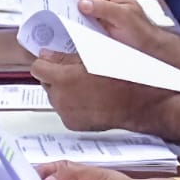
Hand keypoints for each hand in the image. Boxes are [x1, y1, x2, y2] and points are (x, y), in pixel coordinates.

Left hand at [31, 49, 172, 131]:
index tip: (54, 62)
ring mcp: (66, 113)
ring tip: (87, 88)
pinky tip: (91, 100)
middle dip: (57, 78)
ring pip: (55, 97)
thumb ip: (65, 57)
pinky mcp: (73, 124)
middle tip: (77, 74)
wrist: (141, 103)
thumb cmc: (124, 78)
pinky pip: (65, 111)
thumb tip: (46, 55)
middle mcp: (60, 98)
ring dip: (65, 92)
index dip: (47, 63)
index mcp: (63, 78)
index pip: (38, 68)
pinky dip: (73, 106)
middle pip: (46, 83)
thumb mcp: (95, 57)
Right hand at [75, 0, 165, 51]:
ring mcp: (98, 14)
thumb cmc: (142, 30)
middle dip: (74, 10)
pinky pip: (81, 25)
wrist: (149, 48)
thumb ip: (104, 8)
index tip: (77, 11)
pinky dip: (79, 29)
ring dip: (76, 21)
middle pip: (78, 0)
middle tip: (75, 21)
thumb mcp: (124, 16)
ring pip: (77, 13)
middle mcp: (101, 0)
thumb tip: (82, 4)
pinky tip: (81, 35)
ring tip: (79, 29)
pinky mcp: (95, 27)